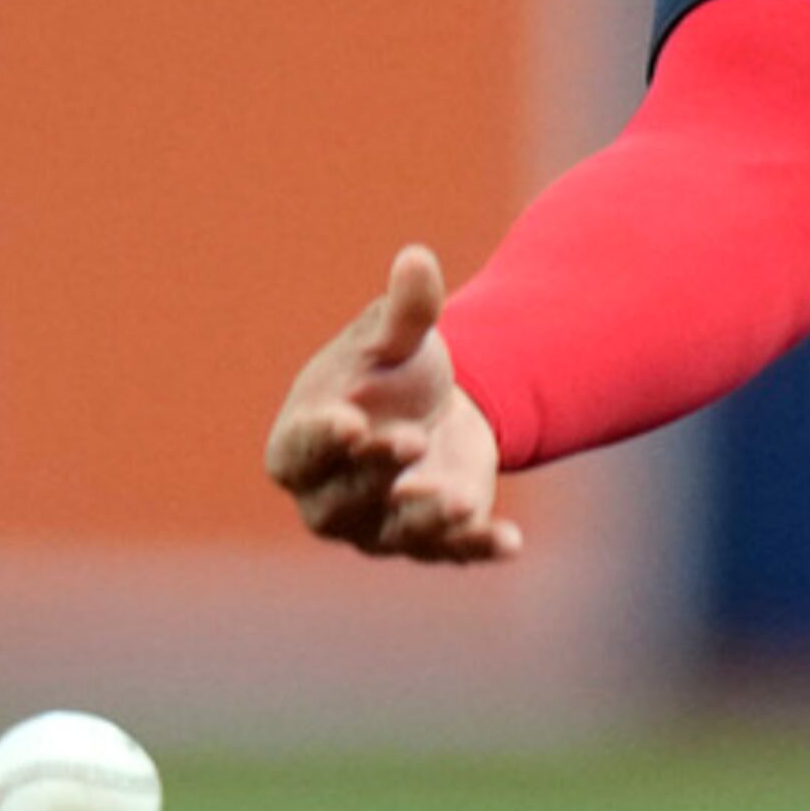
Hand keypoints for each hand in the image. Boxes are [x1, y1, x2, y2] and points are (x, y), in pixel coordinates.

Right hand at [263, 245, 523, 561]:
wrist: (439, 407)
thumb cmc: (392, 371)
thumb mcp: (398, 338)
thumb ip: (405, 311)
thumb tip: (418, 257)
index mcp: (302, 444)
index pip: (299, 452)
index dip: (319, 441)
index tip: (348, 421)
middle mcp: (331, 497)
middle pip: (342, 499)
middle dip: (375, 471)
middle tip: (411, 438)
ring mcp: (381, 527)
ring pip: (396, 534)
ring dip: (425, 519)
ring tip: (459, 498)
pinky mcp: (435, 540)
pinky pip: (453, 552)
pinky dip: (479, 548)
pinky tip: (511, 541)